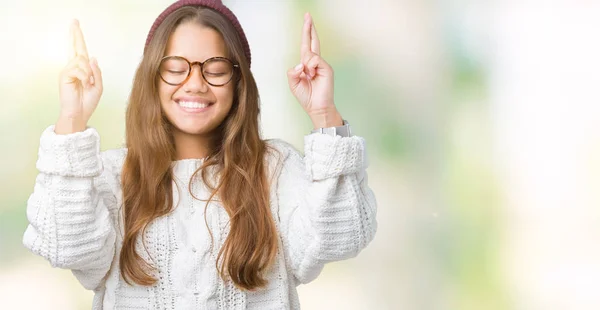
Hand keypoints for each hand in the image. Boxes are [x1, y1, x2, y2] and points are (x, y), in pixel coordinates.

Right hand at [55, 19, 102, 133]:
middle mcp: (74, 67)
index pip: (80, 51)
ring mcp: (68, 70)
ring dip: (89, 74)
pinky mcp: (65, 75)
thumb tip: (92, 57)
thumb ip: (97, 72)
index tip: (75, 24)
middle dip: (76, 34)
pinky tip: (85, 85)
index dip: (78, 38)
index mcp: (82, 69)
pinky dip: (85, 78)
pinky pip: (79, 70)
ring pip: (82, 61)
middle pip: (77, 48)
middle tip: (74, 20)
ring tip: (88, 84)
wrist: (79, 114)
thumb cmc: (88, 102)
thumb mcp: (98, 86)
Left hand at [287, 13, 342, 128]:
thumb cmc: (307, 97)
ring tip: (308, 77)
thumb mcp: (293, 83)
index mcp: (306, 64)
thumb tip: (301, 64)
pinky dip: (310, 67)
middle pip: (312, 41)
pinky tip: (312, 75)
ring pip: (308, 54)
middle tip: (308, 15)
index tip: (307, 20)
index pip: (307, 45)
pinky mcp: (327, 68)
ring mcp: (322, 64)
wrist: (316, 107)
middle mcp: (315, 62)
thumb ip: (292, 72)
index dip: (306, 32)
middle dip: (309, 28)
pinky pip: (314, 60)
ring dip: (305, 65)